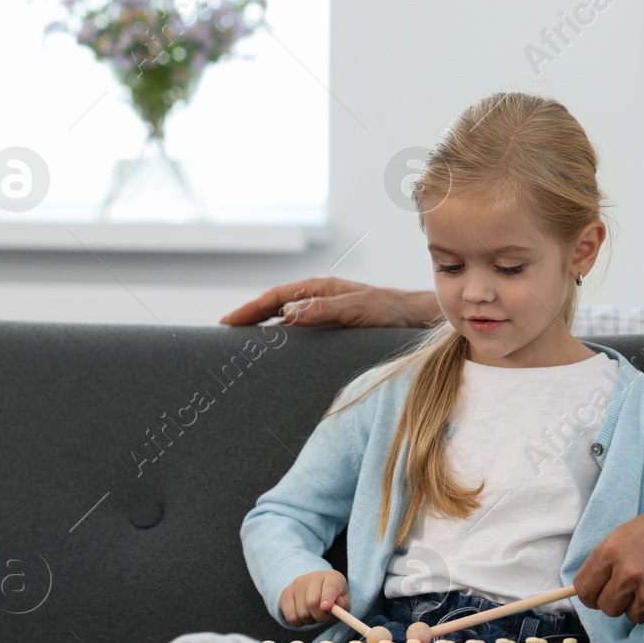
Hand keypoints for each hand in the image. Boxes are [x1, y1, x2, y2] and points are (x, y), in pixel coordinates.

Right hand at [218, 276, 440, 327]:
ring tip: (246, 346)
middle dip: (250, 318)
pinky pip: (302, 331)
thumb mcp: (356, 309)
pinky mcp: (335, 325)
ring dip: (266, 329)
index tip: (226, 324)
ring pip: (287, 319)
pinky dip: (286, 338)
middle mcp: (320, 298)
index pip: (274, 298)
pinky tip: (282, 353)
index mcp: (319, 289)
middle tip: (226, 336)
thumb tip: (287, 314)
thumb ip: (323, 310)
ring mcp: (327, 311)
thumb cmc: (391, 311)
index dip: (248, 310)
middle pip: (275, 307)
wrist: (417, 318)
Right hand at [280, 569, 349, 626]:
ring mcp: (297, 584)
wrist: (316, 590)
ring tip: (314, 614)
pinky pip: (291, 617)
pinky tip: (304, 615)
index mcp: (332, 577)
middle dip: (320, 616)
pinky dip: (299, 622)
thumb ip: (344, 604)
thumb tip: (339, 604)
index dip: (328, 597)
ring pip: (301, 612)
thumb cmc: (333, 599)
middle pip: (312, 602)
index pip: (330, 586)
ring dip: (310, 620)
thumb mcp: (343, 602)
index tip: (326, 607)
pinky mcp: (285, 593)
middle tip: (323, 618)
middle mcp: (313, 577)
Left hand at [574, 491, 643, 628]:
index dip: (592, 593)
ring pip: (634, 616)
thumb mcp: (638, 527)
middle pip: (607, 607)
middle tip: (639, 587)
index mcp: (613, 550)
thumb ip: (616, 554)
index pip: (584, 588)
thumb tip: (601, 577)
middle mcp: (627, 574)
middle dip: (621, 601)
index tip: (600, 594)